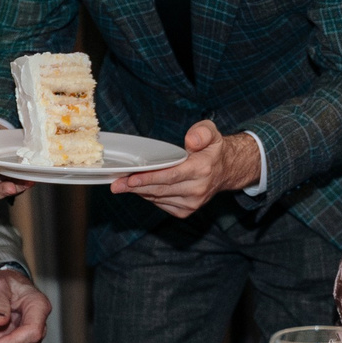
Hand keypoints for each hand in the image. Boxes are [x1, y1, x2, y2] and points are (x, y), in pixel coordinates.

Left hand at [112, 119, 260, 218]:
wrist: (226, 170)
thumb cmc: (212, 149)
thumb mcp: (211, 132)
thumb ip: (202, 132)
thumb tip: (191, 141)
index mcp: (202, 169)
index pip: (171, 176)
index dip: (148, 178)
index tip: (130, 178)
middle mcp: (198, 189)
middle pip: (160, 189)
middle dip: (135, 187)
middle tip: (116, 184)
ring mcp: (192, 203)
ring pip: (158, 198)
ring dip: (139, 192)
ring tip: (123, 184)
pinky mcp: (186, 211)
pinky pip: (161, 204)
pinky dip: (148, 196)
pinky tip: (140, 188)